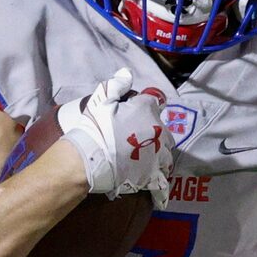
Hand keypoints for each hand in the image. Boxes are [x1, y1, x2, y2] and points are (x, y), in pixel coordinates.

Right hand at [56, 67, 174, 199]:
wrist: (89, 159)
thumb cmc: (95, 128)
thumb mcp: (101, 99)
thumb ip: (117, 85)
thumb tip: (127, 74)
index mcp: (148, 110)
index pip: (155, 102)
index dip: (145, 107)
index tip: (136, 113)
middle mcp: (159, 131)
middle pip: (164, 131)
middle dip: (155, 133)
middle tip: (139, 139)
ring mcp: (158, 155)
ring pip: (167, 154)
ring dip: (160, 155)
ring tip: (147, 160)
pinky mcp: (153, 175)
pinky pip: (163, 180)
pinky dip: (160, 181)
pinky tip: (155, 182)